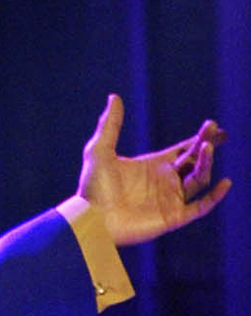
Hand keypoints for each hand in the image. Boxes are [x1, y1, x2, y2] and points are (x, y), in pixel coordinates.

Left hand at [74, 93, 230, 246]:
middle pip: (195, 160)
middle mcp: (166, 181)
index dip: (200, 138)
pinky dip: (214, 196)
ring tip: (207, 148)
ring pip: (199, 179)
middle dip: (206, 145)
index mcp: (153, 165)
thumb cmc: (92, 187)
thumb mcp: (100, 151)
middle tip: (215, 131)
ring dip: (206, 164)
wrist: (90, 219)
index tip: (213, 126)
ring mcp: (170, 199)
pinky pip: (200, 207)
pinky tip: (225, 183)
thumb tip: (114, 97)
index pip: (184, 149)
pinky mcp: (172, 216)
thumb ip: (110, 125)